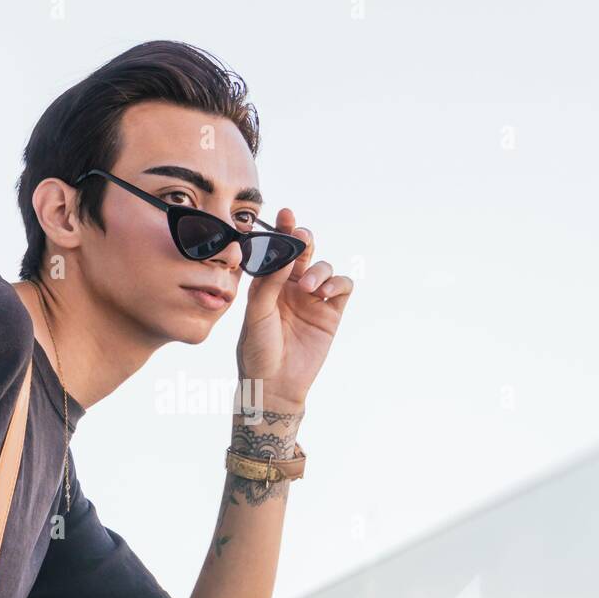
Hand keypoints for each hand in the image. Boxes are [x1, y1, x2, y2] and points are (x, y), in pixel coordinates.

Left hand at [236, 208, 353, 412]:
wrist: (274, 383)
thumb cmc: (257, 350)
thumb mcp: (256, 314)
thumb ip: (268, 283)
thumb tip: (287, 253)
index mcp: (268, 283)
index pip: (276, 250)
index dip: (282, 230)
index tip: (284, 214)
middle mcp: (291, 287)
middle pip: (303, 250)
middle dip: (303, 238)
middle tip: (300, 235)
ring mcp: (313, 299)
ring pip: (324, 267)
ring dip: (318, 270)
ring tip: (307, 287)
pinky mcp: (331, 313)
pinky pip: (342, 286)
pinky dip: (336, 282)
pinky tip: (322, 293)